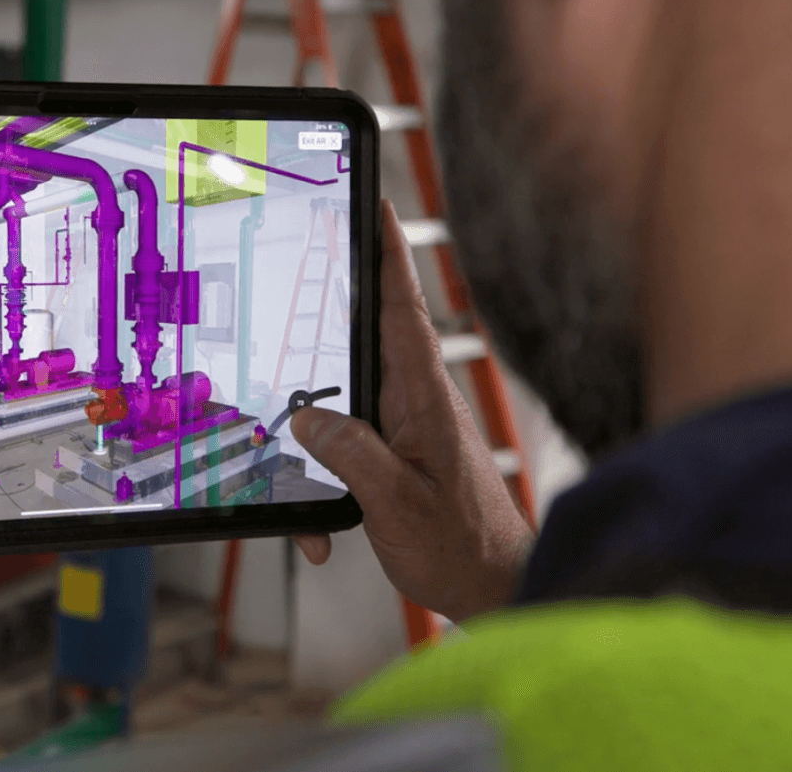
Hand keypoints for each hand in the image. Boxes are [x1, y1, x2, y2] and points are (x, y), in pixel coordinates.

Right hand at [290, 200, 534, 622]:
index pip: (401, 307)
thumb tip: (307, 417)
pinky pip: (345, 443)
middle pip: (365, 335)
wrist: (494, 586)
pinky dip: (324, 481)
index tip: (371, 205)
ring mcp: (406, 423)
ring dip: (313, 430)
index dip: (384, 253)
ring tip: (298, 470)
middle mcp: (415, 399)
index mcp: (422, 396)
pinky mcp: (396, 449)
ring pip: (344, 397)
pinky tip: (321, 531)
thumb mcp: (398, 504)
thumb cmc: (463, 548)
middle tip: (297, 270)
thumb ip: (352, 455)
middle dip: (328, 311)